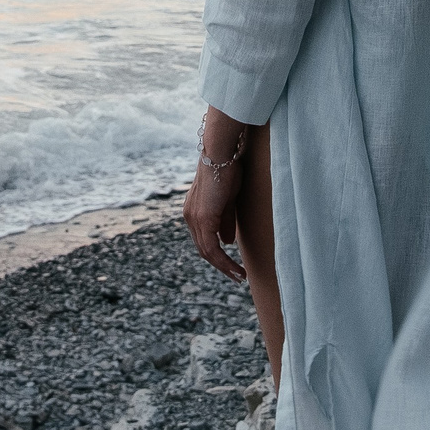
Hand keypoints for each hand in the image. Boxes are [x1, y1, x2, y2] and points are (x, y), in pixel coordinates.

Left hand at [183, 108, 252, 279]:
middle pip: (203, 249)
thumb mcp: (227, 200)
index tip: (230, 266)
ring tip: (239, 276)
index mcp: (194, 212)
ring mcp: (194, 218)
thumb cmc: (226, 169)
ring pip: (206, 251)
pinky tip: (235, 268)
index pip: (203, 240)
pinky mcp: (202, 218)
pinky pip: (211, 247)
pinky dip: (224, 260)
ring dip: (224, 266)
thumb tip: (227, 241)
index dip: (216, 255)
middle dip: (220, 265)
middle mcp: (190, 217)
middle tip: (236, 276)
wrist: (219, 153)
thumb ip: (225, 221)